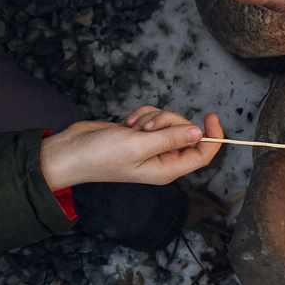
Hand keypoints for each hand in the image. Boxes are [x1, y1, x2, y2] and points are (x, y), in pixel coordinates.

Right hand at [39, 110, 216, 188]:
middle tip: (145, 129)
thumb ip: (171, 138)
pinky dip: (142, 115)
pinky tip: (127, 124)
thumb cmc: (102, 155)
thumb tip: (199, 133)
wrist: (72, 151)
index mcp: (167, 169)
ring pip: (168, 120)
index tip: (211, 116)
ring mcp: (152, 145)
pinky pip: (154, 116)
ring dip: (152, 118)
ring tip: (132, 128)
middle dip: (167, 121)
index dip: (212, 137)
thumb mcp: (139, 145)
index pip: (202, 155)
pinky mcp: (141, 133)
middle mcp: (162, 159)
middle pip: (185, 131)